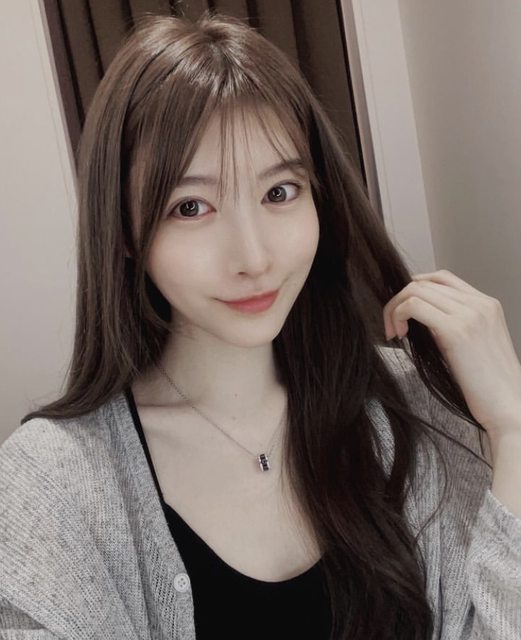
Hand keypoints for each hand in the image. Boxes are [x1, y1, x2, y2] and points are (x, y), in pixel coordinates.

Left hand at [383, 269, 520, 439]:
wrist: (510, 406)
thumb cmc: (488, 384)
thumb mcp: (473, 343)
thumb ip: (453, 323)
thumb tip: (420, 317)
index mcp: (487, 304)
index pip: (442, 278)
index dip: (415, 289)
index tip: (403, 311)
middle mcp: (479, 304)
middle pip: (424, 282)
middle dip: (399, 301)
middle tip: (392, 326)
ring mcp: (469, 314)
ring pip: (415, 290)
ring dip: (395, 309)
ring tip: (394, 333)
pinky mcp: (455, 330)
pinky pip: (413, 306)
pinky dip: (397, 316)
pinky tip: (399, 336)